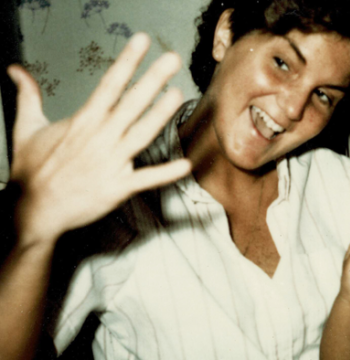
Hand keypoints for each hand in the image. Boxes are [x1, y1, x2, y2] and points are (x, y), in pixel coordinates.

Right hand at [8, 33, 191, 245]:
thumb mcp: (25, 128)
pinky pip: (145, 179)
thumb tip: (15, 70)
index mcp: (82, 121)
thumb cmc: (31, 171)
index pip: (109, 84)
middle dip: (152, 79)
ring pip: (141, 134)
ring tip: (178, 94)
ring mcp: (109, 163)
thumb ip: (28, 97)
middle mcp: (99, 138)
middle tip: (173, 59)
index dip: (128, 61)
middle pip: (130, 103)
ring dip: (160, 114)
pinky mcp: (116, 188)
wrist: (31, 211)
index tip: (143, 42)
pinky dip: (165, 173)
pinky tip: (185, 165)